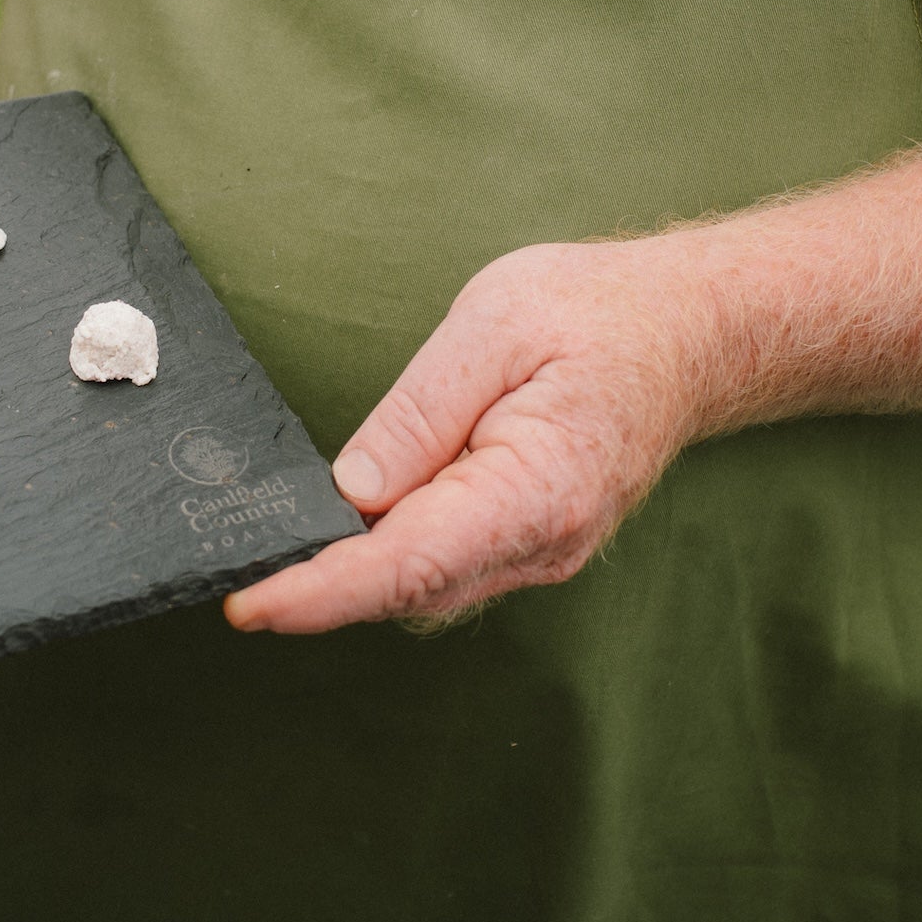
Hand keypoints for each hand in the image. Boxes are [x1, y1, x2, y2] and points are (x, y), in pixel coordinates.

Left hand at [223, 240, 719, 633]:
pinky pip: (442, 565)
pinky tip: (347, 530)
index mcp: (537, 491)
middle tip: (236, 571)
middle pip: (407, 588)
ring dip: (350, 576)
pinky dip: (387, 559)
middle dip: (319, 590)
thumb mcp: (494, 324)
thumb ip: (419, 413)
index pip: (410, 562)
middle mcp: (541, 542)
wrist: (686, 331)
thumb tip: (351, 491)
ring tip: (279, 550)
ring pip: (421, 586)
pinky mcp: (526, 542)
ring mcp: (538, 551)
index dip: (324, 592)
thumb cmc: (596, 315)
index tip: (253, 605)